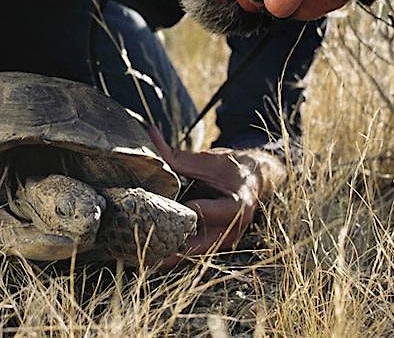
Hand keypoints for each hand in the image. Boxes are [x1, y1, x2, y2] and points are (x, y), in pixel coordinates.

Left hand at [148, 127, 285, 265]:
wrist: (252, 180)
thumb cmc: (229, 167)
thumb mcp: (206, 160)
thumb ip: (176, 156)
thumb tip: (151, 135)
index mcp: (236, 205)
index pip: (202, 213)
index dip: (177, 213)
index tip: (154, 213)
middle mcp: (233, 229)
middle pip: (197, 245)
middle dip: (169, 248)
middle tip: (141, 248)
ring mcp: (226, 241)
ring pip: (194, 255)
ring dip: (170, 257)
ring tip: (142, 257)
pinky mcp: (217, 246)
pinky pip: (194, 255)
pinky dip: (175, 255)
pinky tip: (153, 256)